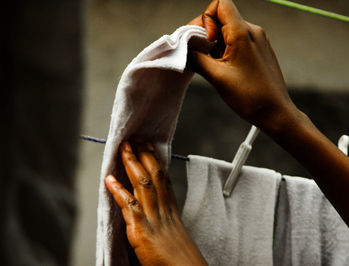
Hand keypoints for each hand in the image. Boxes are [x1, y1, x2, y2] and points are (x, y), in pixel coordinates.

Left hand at [105, 141, 206, 265]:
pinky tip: (109, 180)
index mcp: (171, 210)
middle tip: (134, 139)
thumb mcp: (175, 232)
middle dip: (144, 155)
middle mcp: (163, 209)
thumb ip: (165, 219)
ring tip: (124, 148)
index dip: (155, 161)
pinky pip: (129, 205)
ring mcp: (153, 217)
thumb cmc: (179, 257)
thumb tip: (156, 210)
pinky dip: (118, 191)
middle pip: (155, 175)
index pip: (163, 179)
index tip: (148, 147)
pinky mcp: (142, 230)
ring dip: (132, 164)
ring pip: (143, 183)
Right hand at [188, 0, 301, 133]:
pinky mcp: (260, 50)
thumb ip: (196, 59)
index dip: (207, 19)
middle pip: (222, 16)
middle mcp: (253, 31)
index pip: (220, 4)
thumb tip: (182, 50)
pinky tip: (227, 69)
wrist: (275, 113)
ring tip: (218, 67)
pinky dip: (227, 50)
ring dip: (217, 45)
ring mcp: (258, 40)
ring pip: (229, 30)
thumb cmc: (250, 97)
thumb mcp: (217, 77)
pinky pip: (238, 40)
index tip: (208, 42)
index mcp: (243, 33)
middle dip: (209, 34)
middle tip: (205, 56)